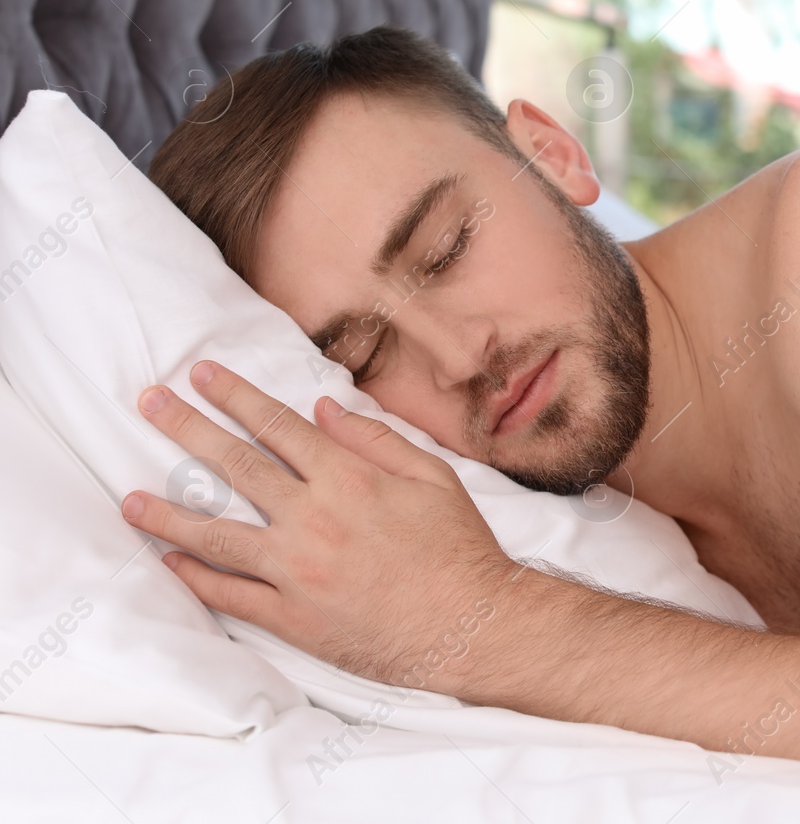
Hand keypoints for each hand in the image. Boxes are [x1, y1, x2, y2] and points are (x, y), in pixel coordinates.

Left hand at [121, 360, 517, 694]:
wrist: (471, 625)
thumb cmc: (459, 548)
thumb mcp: (433, 477)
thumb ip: (374, 439)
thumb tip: (321, 408)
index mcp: (349, 479)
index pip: (277, 426)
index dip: (235, 396)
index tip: (201, 375)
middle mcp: (313, 520)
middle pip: (235, 466)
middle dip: (186, 428)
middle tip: (148, 402)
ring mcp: (297, 572)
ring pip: (216, 536)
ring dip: (167, 514)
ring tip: (128, 500)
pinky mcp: (293, 618)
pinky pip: (231, 596)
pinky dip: (197, 578)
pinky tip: (170, 561)